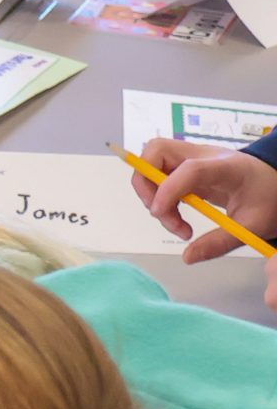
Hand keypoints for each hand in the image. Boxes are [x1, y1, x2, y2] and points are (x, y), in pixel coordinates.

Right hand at [130, 137, 276, 281]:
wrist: (273, 183)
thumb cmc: (266, 199)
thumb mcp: (252, 226)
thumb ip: (220, 242)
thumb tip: (187, 257)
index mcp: (227, 166)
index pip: (189, 169)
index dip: (167, 189)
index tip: (159, 214)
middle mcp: (204, 156)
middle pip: (156, 151)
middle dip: (145, 182)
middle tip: (157, 211)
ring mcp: (191, 159)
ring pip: (151, 162)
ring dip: (149, 193)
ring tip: (173, 221)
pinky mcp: (184, 169)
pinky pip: (157, 175)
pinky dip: (157, 197)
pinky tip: (175, 215)